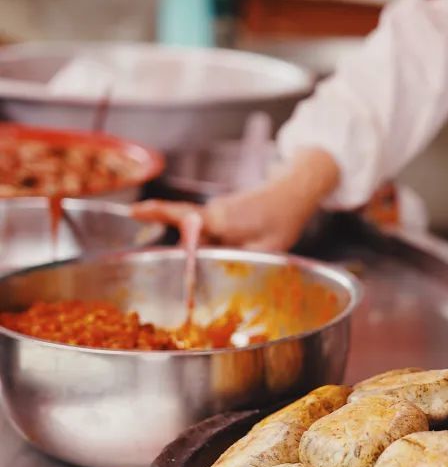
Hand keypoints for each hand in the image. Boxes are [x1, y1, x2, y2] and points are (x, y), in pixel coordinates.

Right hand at [131, 148, 339, 251]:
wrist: (295, 195)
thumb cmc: (282, 221)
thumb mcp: (264, 249)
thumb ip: (236, 260)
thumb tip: (215, 271)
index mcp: (220, 219)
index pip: (183, 216)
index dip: (157, 214)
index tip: (134, 211)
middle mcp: (213, 212)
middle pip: (189, 238)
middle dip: (195, 258)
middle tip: (219, 269)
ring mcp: (216, 210)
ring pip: (200, 236)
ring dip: (210, 251)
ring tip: (239, 253)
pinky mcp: (221, 213)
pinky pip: (209, 231)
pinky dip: (216, 243)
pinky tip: (238, 247)